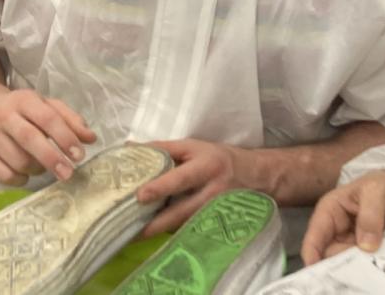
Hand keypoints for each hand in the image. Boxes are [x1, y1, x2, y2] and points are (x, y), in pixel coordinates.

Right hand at [0, 89, 95, 185]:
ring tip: (42, 165)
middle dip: (52, 158)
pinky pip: (5, 175)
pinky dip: (20, 179)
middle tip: (68, 173)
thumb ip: (70, 120)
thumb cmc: (21, 110)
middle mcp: (3, 116)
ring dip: (37, 169)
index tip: (79, 155)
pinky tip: (25, 172)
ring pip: (18, 161)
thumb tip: (90, 138)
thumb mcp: (46, 106)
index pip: (47, 118)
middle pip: (29, 139)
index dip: (65, 137)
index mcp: (24, 100)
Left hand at [134, 139, 262, 236]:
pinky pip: (190, 232)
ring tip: (133, 237)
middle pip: (181, 212)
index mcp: (207, 167)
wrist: (255, 177)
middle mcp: (212, 193)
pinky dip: (171, 233)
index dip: (161, 187)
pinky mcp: (216, 226)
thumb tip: (129, 148)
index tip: (140, 196)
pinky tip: (153, 235)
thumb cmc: (217, 159)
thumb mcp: (193, 147)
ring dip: (159, 232)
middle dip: (155, 224)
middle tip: (129, 232)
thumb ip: (162, 149)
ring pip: (184, 226)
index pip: (182, 178)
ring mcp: (216, 213)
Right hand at [301, 169, 384, 264]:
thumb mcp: (376, 192)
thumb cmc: (380, 186)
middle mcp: (334, 232)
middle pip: (330, 256)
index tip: (319, 274)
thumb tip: (366, 246)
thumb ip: (371, 215)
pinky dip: (371, 268)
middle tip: (361, 272)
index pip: (314, 238)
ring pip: (347, 263)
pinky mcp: (363, 252)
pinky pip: (363, 264)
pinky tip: (381, 269)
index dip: (312, 256)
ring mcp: (349, 243)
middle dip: (343, 265)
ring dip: (360, 268)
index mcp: (328, 213)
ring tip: (374, 269)